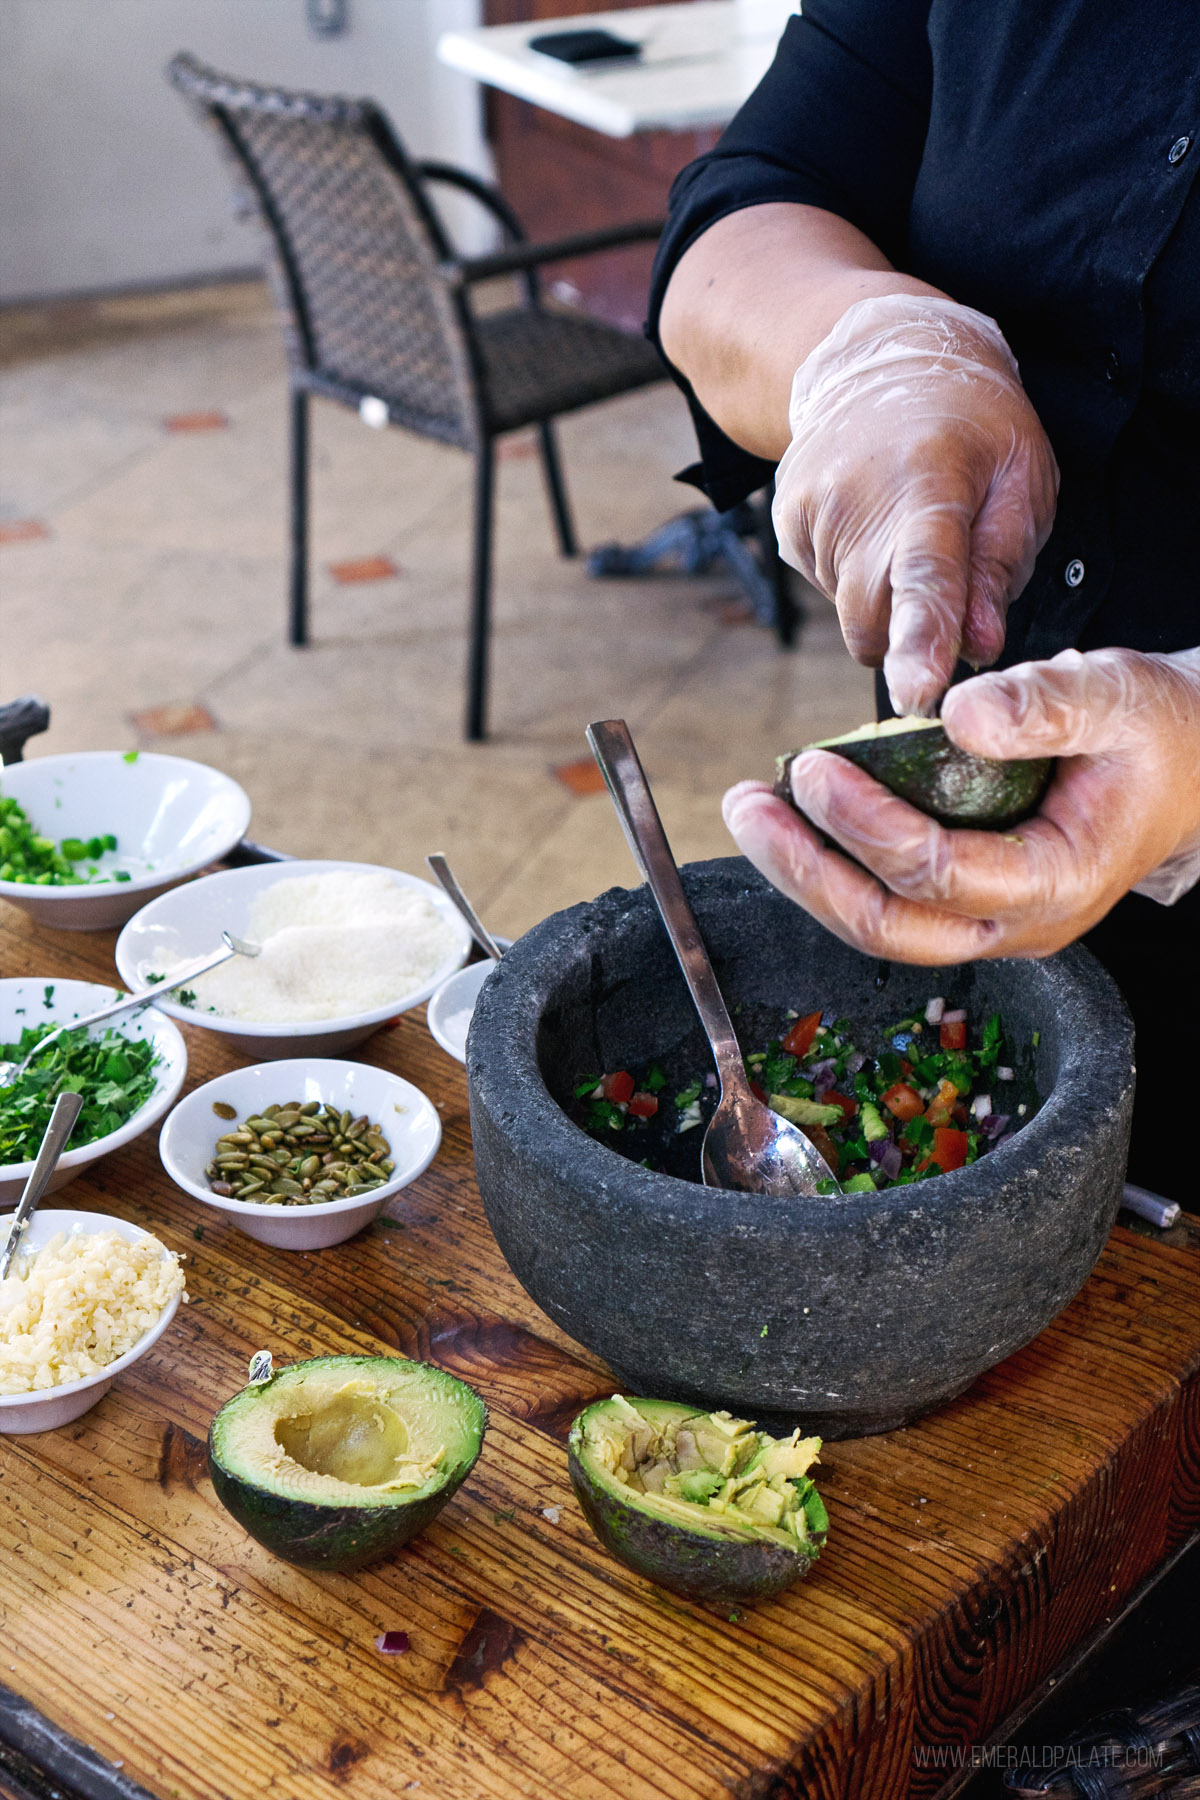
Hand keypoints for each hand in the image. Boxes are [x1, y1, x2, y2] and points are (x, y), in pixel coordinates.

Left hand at [722, 647, 1199, 961]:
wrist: (1187, 764)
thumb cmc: (1157, 731)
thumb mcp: (1116, 693)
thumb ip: (1045, 703)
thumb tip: (959, 715)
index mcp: (1056, 879)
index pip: (938, 872)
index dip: (866, 825)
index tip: (812, 770)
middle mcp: (1017, 922)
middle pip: (890, 926)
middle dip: (806, 870)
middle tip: (747, 808)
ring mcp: (989, 922)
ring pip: (878, 927)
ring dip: (804, 873)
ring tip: (751, 812)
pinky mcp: (966, 904)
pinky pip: (887, 903)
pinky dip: (831, 865)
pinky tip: (791, 819)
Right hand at [771, 293, 1059, 714]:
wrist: (881, 359)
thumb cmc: (971, 425)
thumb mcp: (1022, 478)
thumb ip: (1002, 565)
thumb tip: (979, 645)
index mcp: (929, 484)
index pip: (924, 577)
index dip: (923, 640)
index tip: (917, 692)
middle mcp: (856, 498)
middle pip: (872, 619)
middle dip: (908, 633)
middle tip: (946, 591)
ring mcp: (811, 510)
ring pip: (850, 610)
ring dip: (884, 597)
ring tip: (905, 532)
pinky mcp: (785, 522)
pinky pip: (825, 588)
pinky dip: (856, 577)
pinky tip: (873, 526)